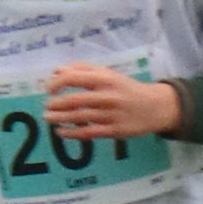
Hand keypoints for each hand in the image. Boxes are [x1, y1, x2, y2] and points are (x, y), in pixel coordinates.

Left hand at [38, 64, 181, 137]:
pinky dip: (71, 133)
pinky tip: (60, 132)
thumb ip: (83, 69)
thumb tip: (57, 70)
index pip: (73, 78)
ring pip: (79, 117)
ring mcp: (111, 114)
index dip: (56, 84)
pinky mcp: (114, 131)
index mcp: (105, 78)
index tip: (49, 89)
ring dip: (59, 118)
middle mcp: (107, 96)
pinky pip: (88, 133)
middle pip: (74, 100)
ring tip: (49, 118)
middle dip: (55, 104)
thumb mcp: (109, 74)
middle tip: (46, 107)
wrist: (156, 107)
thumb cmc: (127, 88)